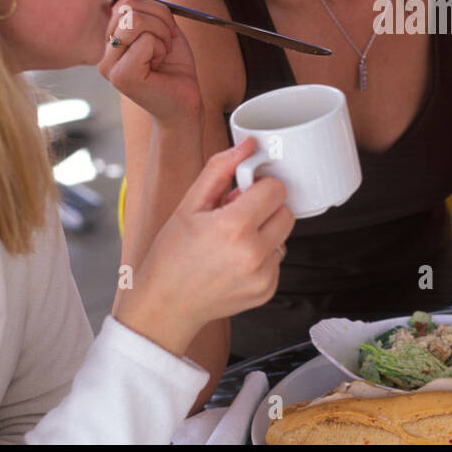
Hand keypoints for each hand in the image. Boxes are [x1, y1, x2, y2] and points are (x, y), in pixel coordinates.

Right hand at [97, 0, 202, 124]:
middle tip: (165, 39)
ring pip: (135, 20)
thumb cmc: (173, 64)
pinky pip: (144, 40)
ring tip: (161, 52)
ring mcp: (109, 64)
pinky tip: (159, 64)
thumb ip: (143, 5)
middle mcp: (102, 50)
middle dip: (159, 16)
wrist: (184, 101)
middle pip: (128, 4)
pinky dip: (161, 47)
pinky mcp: (122, 76)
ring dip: (161, 32)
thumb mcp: (160, 26)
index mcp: (108, 36)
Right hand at [115, 139, 294, 355]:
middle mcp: (254, 253)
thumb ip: (220, 170)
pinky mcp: (268, 290)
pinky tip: (234, 261)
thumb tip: (247, 146)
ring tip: (231, 242)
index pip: (276, 189)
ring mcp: (264, 275)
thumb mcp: (189, 205)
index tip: (241, 194)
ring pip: (283, 235)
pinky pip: (278, 258)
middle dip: (265, 208)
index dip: (258, 187)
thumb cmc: (171, 255)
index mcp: (234, 227)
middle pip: (286, 211)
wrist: (165, 305)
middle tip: (236, 217)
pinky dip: (262, 255)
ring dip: (264, 232)